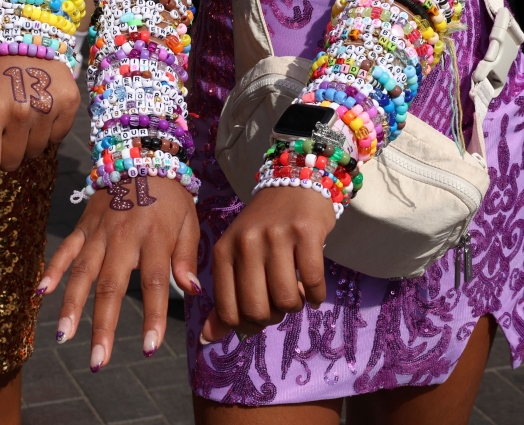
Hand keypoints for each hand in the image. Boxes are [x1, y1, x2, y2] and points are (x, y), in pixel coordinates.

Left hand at [0, 57, 79, 179]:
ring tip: (22, 116)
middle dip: (4, 153)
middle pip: (11, 164)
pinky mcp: (69, 104)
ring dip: (26, 142)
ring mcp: (47, 108)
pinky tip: (40, 110)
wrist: (24, 42)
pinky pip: (56, 140)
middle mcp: (18, 112)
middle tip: (3, 130)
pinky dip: (47, 132)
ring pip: (34, 153)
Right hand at [39, 177, 199, 370]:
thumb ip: (186, 258)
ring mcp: (99, 231)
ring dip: (71, 306)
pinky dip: (52, 270)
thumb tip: (192, 292)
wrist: (142, 155)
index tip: (148, 348)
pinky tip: (41, 294)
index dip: (152, 317)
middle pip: (111, 285)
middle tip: (98, 360)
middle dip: (103, 325)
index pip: (155, 283)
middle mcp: (124, 236)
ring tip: (63, 337)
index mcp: (155, 238)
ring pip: (82, 272)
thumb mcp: (189, 222)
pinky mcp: (84, 225)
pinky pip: (65, 249)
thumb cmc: (171, 197)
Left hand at [201, 186, 336, 343]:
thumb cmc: (263, 227)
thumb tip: (206, 339)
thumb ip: (224, 297)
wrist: (294, 183)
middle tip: (279, 305)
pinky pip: (313, 283)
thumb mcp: (236, 256)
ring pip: (287, 299)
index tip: (259, 318)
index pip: (229, 310)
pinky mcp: (306, 232)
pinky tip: (313, 289)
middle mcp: (246, 242)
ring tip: (297, 292)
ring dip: (296, 305)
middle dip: (272, 318)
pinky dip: (316, 295)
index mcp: (223, 251)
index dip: (246, 325)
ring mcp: (276, 236)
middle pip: (257, 310)